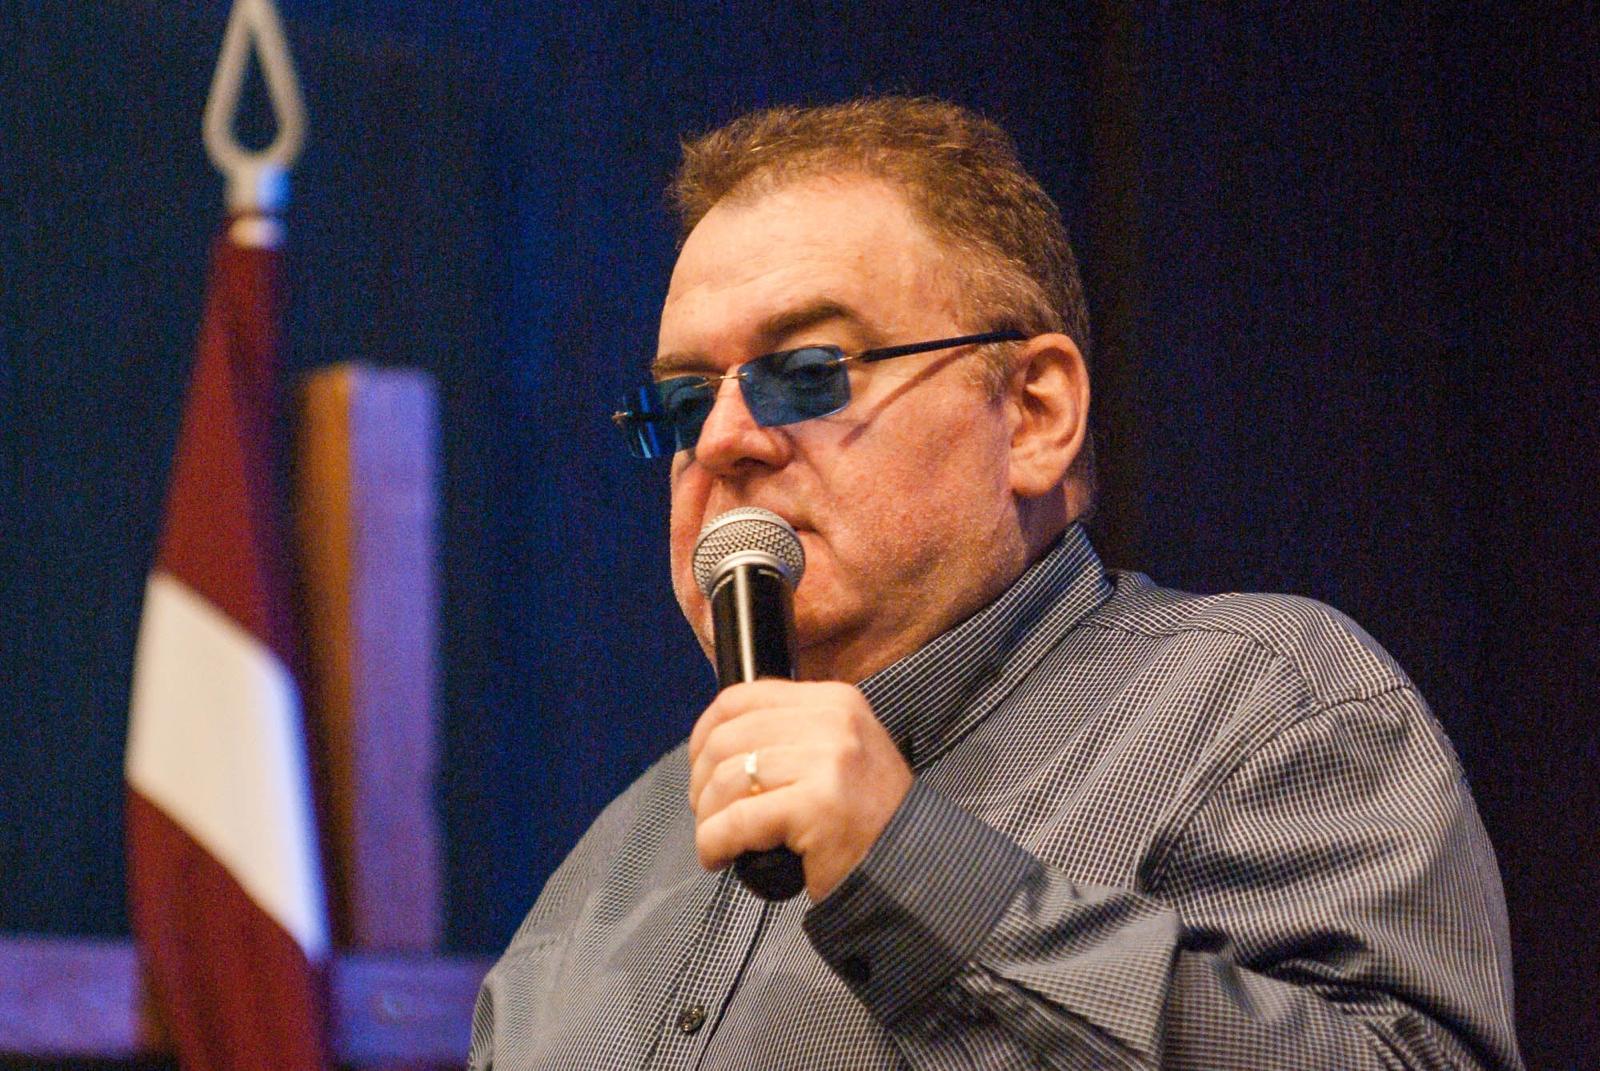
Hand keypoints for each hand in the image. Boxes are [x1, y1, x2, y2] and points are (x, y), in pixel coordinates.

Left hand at [687, 679, 913, 901]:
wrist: (909, 861)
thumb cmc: (864, 814)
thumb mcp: (837, 749)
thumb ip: (790, 733)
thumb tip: (716, 740)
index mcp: (833, 700)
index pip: (741, 697)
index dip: (704, 732)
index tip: (699, 766)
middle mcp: (832, 722)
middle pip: (727, 739)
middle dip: (702, 781)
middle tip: (708, 812)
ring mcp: (827, 762)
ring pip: (728, 780)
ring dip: (708, 816)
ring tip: (717, 839)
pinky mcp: (817, 806)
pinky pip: (738, 821)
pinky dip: (714, 842)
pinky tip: (718, 857)